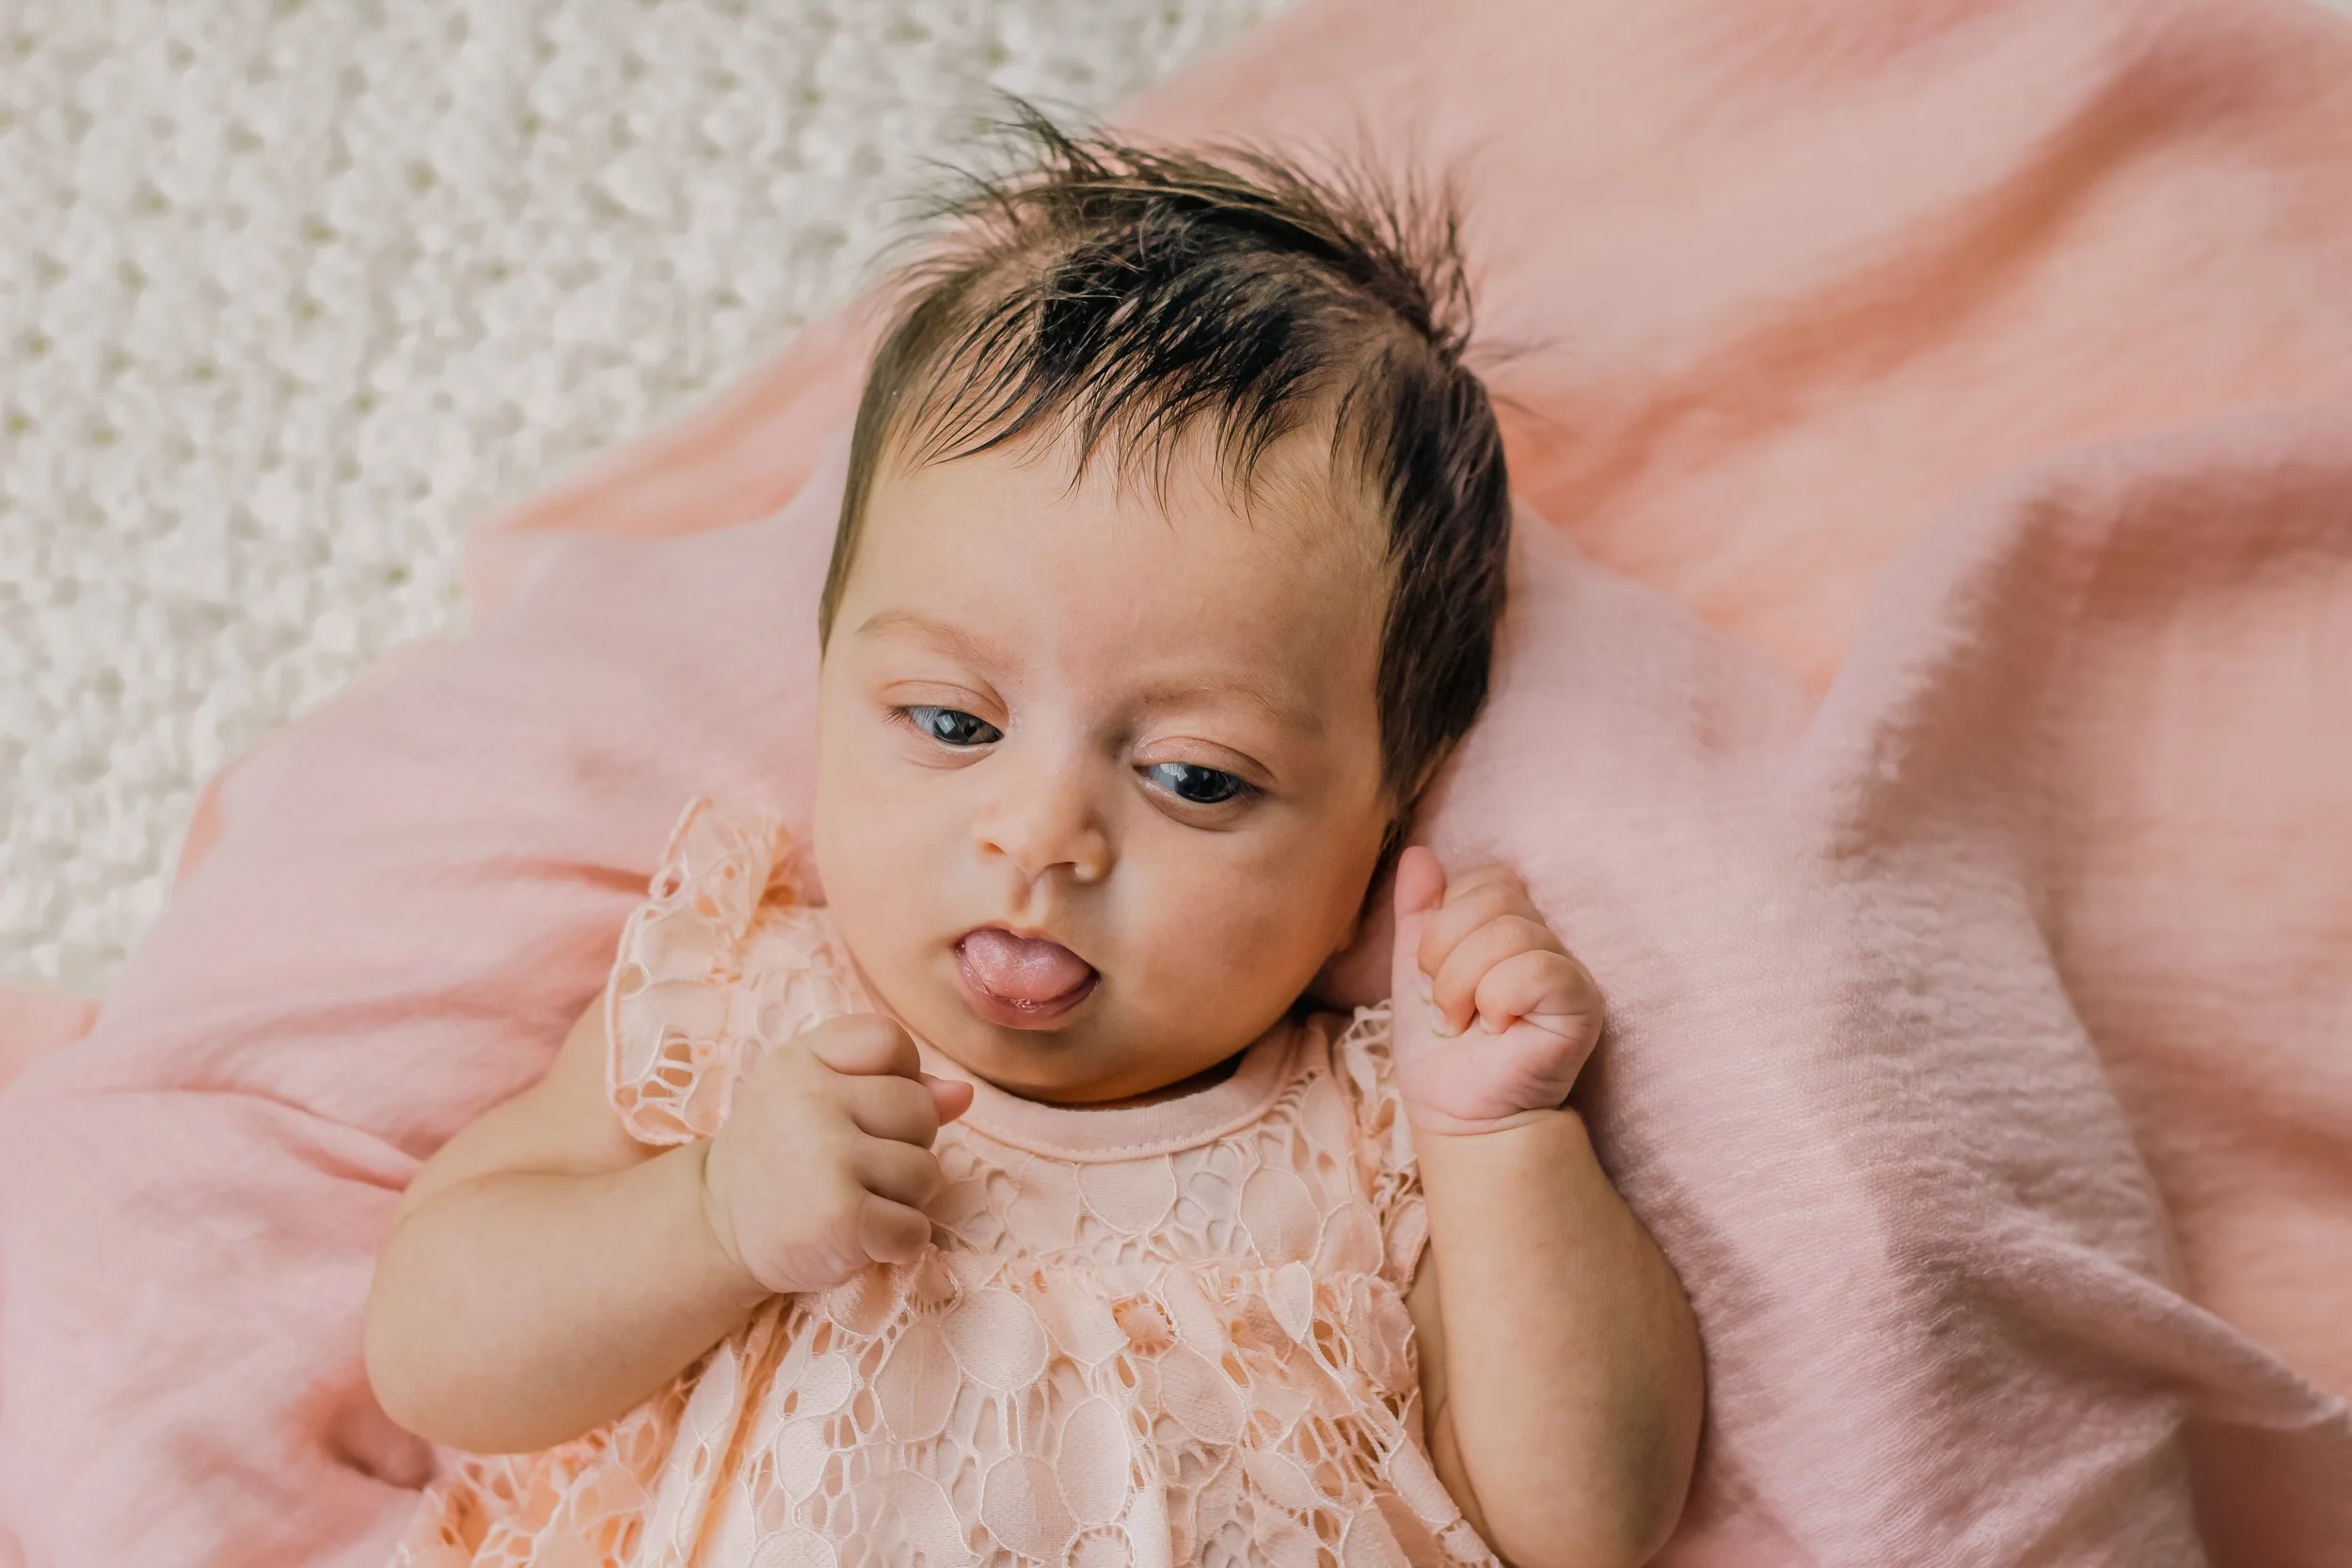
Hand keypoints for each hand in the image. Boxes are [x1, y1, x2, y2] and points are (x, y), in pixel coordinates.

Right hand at [697, 1014, 973, 1295]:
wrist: (715, 1227)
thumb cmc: (781, 1154)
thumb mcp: (817, 1096)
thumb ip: (891, 1083)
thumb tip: (963, 1093)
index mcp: (804, 1059)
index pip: (892, 1041)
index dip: (898, 1077)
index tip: (862, 1110)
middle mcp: (812, 1100)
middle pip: (921, 1110)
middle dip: (905, 1144)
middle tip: (853, 1166)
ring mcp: (827, 1158)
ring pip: (926, 1172)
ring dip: (903, 1198)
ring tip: (853, 1200)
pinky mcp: (841, 1217)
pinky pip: (915, 1229)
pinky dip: (896, 1242)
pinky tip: (857, 1236)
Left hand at [1389, 848, 1604, 1134]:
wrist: (1458, 1115)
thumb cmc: (1440, 1052)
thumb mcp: (1414, 971)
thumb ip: (1417, 912)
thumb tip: (1417, 853)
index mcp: (1510, 926)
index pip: (1483, 880)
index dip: (1443, 923)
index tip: (1434, 977)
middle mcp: (1547, 940)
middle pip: (1493, 897)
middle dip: (1445, 954)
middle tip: (1448, 1005)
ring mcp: (1568, 970)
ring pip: (1508, 933)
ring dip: (1463, 985)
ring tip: (1467, 1022)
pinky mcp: (1581, 1004)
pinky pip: (1533, 971)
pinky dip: (1497, 1001)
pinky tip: (1498, 1031)